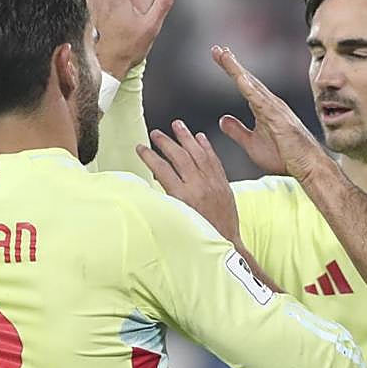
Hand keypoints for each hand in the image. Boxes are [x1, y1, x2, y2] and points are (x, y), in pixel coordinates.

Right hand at [136, 119, 241, 243]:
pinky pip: (214, 159)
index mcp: (183, 197)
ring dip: (186, 137)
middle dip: (166, 142)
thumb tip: (158, 177)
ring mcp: (213, 183)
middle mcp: (199, 186)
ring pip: (198, 153)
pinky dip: (206, 146)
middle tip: (156, 133)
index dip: (149, 156)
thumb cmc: (200, 235)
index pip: (162, 169)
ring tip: (177, 125)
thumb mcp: (178, 217)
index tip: (140, 148)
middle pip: (179, 156)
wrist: (226, 243)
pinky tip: (200, 137)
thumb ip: (168, 195)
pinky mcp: (223, 183)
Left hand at [211, 45, 333, 183]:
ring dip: (238, 70)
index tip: (218, 55)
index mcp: (263, 108)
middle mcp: (270, 104)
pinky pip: (262, 102)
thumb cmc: (285, 156)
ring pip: (253, 85)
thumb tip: (222, 119)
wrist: (308, 167)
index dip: (232, 70)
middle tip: (216, 49)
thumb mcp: (251, 144)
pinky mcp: (279, 119)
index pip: (245, 85)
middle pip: (247, 80)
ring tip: (225, 56)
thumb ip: (237, 131)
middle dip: (232, 64)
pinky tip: (240, 79)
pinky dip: (251, 89)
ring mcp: (275, 109)